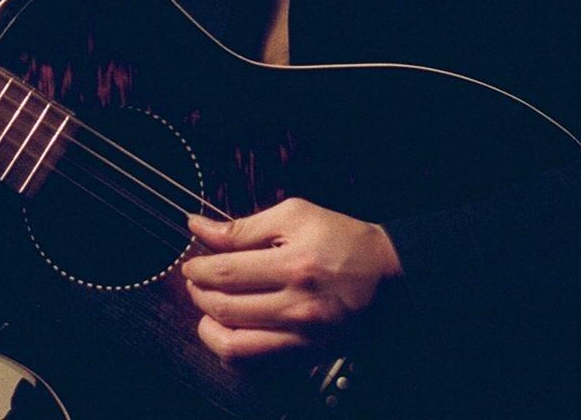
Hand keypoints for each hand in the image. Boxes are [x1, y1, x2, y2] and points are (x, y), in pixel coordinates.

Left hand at [182, 197, 402, 361]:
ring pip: (235, 345)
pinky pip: (258, 363)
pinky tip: (228, 329)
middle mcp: (298, 307)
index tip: (190, 263)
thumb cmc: (342, 239)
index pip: (226, 272)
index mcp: (293, 266)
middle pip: (225, 308)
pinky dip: (233, 349)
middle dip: (198, 293)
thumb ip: (243, 226)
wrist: (391, 276)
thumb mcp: (294, 216)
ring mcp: (304, 337)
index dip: (198, 268)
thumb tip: (199, 226)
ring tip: (206, 305)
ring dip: (209, 325)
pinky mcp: (309, 355)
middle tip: (194, 280)